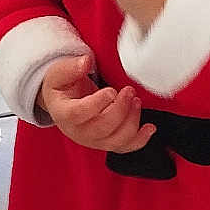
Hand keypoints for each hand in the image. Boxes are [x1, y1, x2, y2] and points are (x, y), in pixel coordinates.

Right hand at [38, 54, 156, 154]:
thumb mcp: (59, 73)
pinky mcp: (106, 142)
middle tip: (129, 91)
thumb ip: (71, 67)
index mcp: (63, 113)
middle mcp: (78, 131)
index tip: (111, 91)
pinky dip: (140, 139)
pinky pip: (125, 147)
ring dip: (131, 122)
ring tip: (136, 101)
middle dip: (120, 110)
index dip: (96, 104)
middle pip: (101, 129)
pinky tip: (149, 127)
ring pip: (115, 140)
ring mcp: (93, 140)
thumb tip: (86, 62)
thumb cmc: (62, 88)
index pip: (78, 114)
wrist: (63, 103)